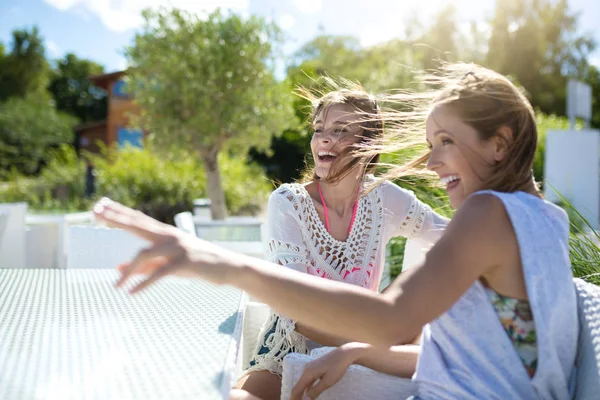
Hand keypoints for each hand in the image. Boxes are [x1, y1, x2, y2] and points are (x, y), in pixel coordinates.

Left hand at [93, 197, 241, 292]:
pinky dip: (145, 283)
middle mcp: (169, 236)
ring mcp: (178, 247)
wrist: (228, 267)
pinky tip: (132, 293)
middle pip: (137, 225)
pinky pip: (160, 273)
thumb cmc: (197, 265)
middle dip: (115, 219)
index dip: (118, 212)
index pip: (137, 220)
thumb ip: (144, 265)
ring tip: (115, 285)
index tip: (100, 205)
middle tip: (95, 212)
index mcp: (165, 233)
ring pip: (145, 254)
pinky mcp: (185, 262)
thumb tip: (117, 269)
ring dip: (128, 271)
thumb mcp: (168, 264)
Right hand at [291, 343, 365, 399]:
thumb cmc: (337, 367)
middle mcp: (306, 369)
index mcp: (308, 373)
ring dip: (301, 392)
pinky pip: (308, 379)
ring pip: (303, 382)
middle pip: (298, 386)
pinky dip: (307, 387)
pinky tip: (308, 392)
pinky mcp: (315, 367)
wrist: (344, 353)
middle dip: (296, 396)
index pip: (296, 389)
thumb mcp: (327, 382)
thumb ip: (315, 391)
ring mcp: (311, 367)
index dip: (293, 398)